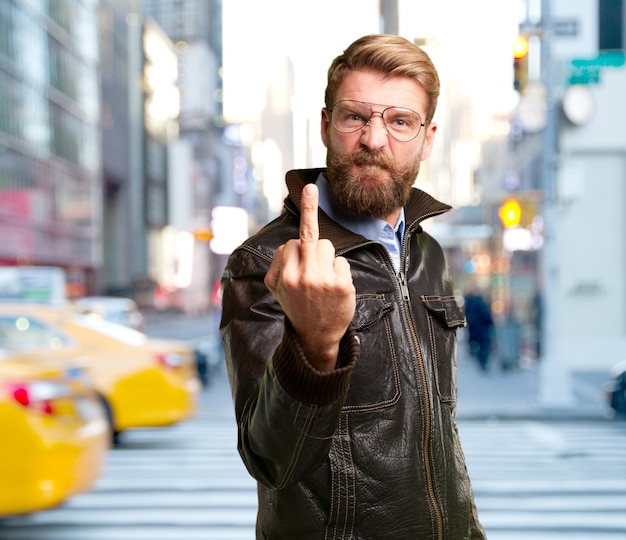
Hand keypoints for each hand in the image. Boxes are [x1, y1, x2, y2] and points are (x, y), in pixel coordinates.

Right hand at [265, 183, 355, 370]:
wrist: (316, 336)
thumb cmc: (297, 307)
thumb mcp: (276, 289)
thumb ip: (277, 264)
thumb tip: (289, 243)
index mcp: (286, 277)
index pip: (291, 243)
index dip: (296, 247)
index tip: (300, 235)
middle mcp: (304, 277)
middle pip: (310, 236)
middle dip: (310, 218)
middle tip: (311, 201)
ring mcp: (325, 280)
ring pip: (327, 245)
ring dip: (326, 256)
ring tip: (322, 274)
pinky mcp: (343, 284)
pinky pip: (341, 261)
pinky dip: (339, 270)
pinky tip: (334, 285)